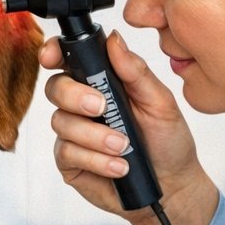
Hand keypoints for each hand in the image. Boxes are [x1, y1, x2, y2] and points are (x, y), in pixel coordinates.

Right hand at [41, 30, 219, 224]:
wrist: (172, 185)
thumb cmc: (168, 141)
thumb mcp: (160, 102)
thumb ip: (136, 71)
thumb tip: (114, 39)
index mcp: (102, 81)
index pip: (68, 59)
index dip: (53, 52)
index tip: (52, 56)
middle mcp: (82, 104)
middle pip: (56, 87)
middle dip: (76, 96)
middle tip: (101, 108)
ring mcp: (73, 133)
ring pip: (62, 123)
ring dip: (94, 136)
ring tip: (123, 147)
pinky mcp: (70, 161)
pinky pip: (68, 153)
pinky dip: (95, 159)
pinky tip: (117, 166)